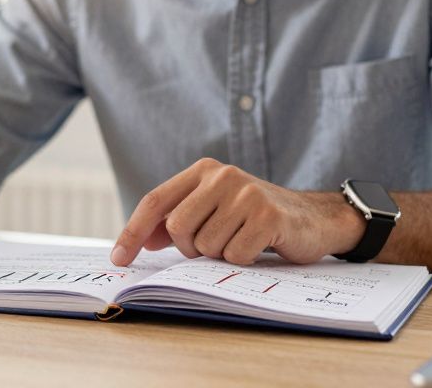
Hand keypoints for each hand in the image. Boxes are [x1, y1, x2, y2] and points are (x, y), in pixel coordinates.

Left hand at [110, 158, 363, 266]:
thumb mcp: (213, 212)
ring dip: (220, 255)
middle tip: (214, 246)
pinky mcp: (268, 215)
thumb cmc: (254, 218)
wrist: (313, 218)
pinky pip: (235, 255)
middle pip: (177, 227)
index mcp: (203, 170)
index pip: (155, 201)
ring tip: (241, 241)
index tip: (118, 259)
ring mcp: (246, 193)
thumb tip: (141, 241)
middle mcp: (222, 175)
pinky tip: (259, 246)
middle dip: (190, 248)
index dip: (132, 231)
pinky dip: (243, 260)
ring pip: (205, 245)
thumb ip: (177, 222)